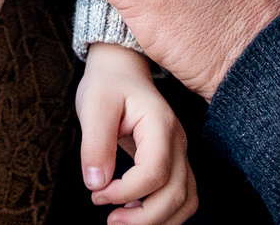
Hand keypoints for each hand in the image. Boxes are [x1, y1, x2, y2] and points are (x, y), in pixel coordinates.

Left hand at [76, 44, 197, 224]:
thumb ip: (95, 144)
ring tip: (122, 220)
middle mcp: (177, 141)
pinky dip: (164, 213)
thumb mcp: (94, 105)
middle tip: (110, 220)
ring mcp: (180, 153)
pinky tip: (134, 210)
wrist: (122, 69)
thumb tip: (96, 183)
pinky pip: (182, 196)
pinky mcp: (175, 162)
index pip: (154, 172)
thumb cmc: (108, 84)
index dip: (126, 192)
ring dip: (158, 220)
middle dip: (144, 218)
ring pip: (186, 201)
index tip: (97, 194)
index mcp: (161, 125)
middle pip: (176, 194)